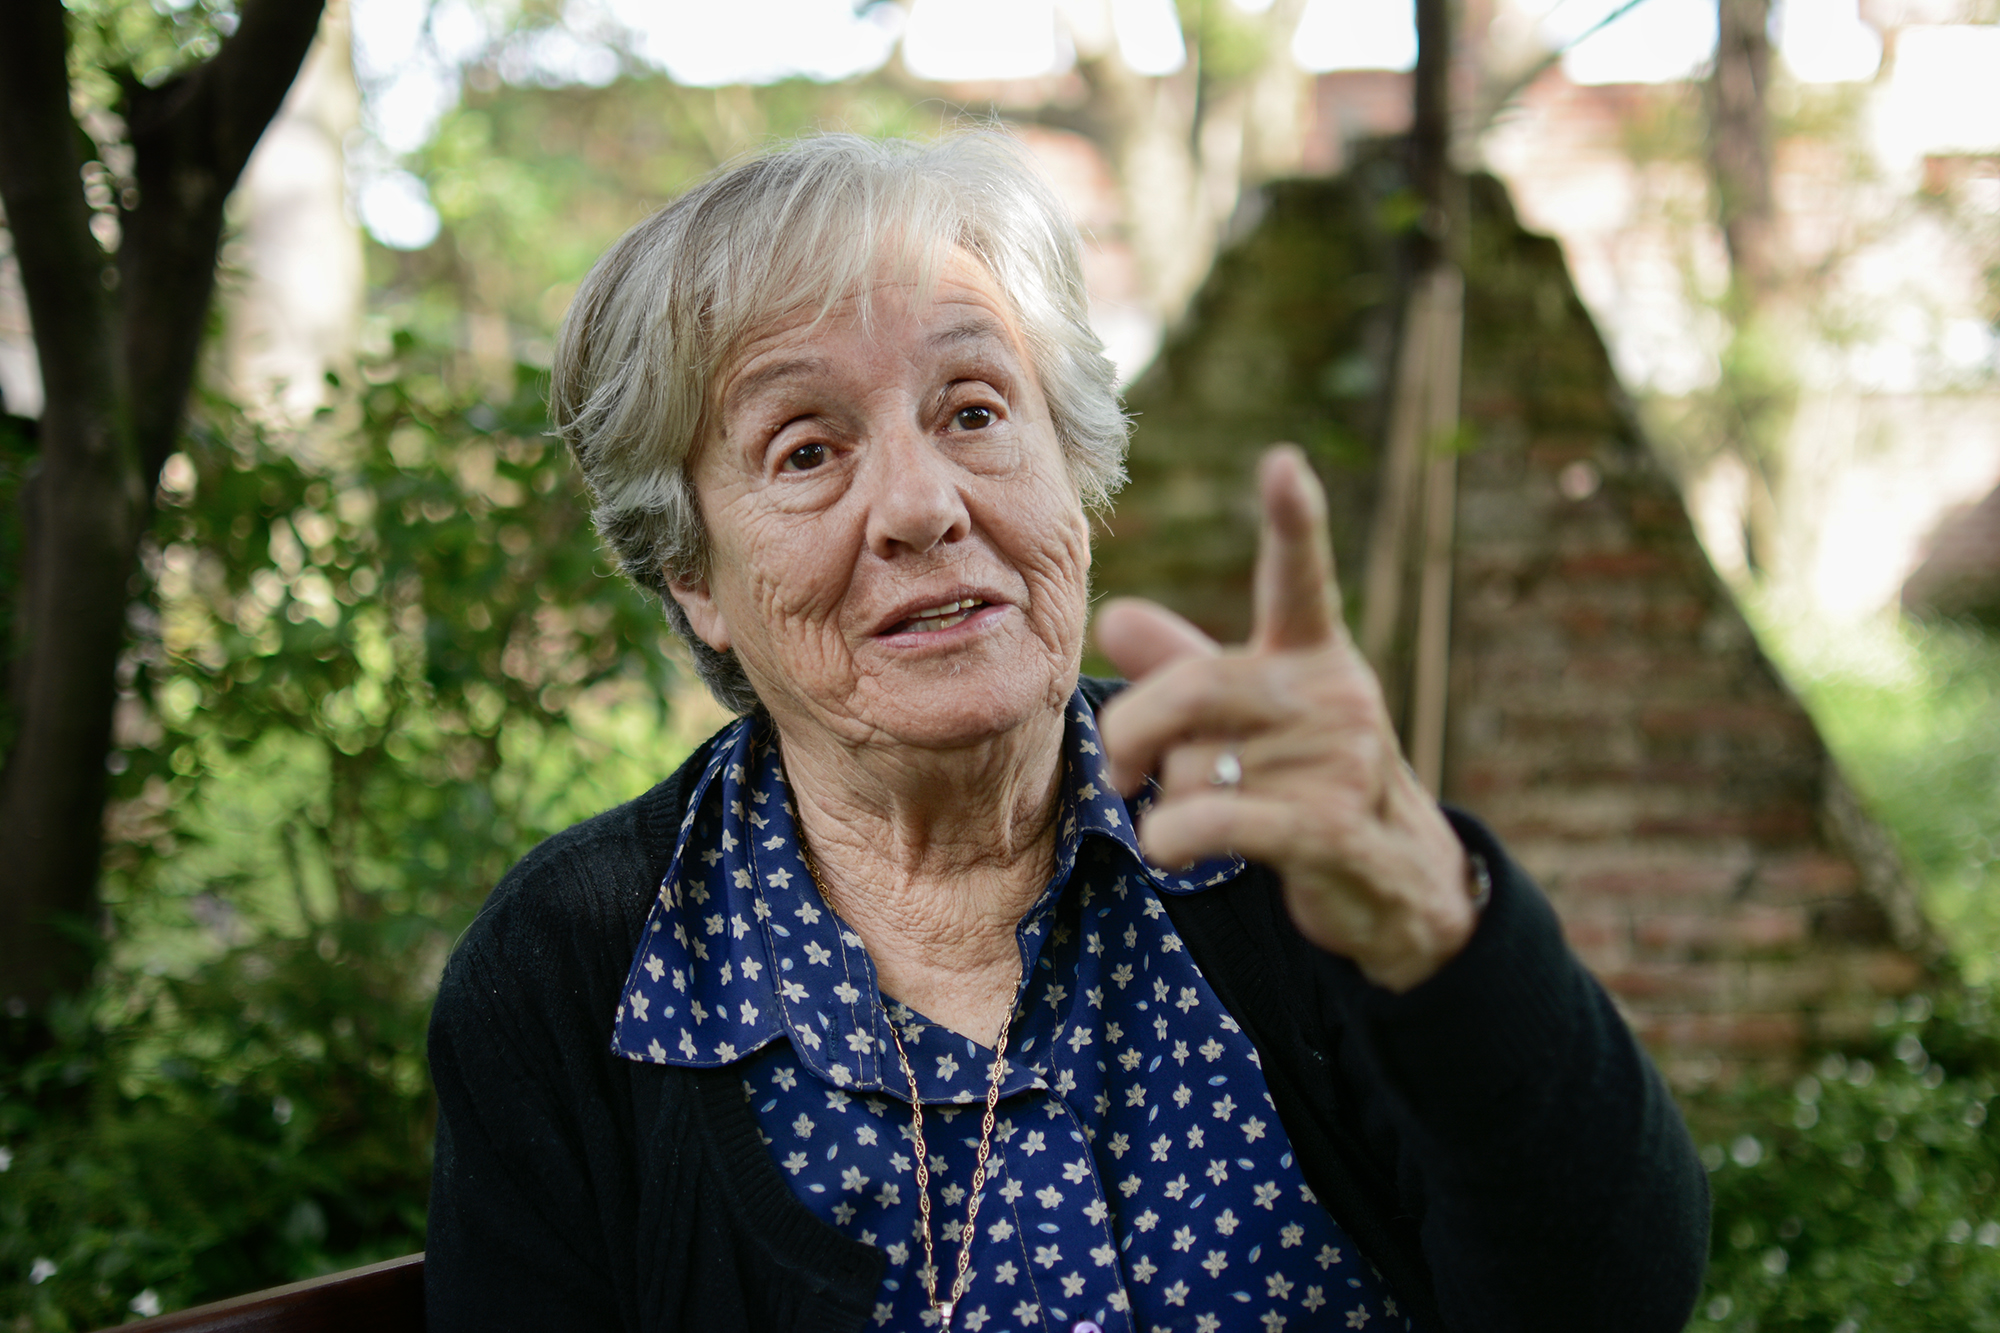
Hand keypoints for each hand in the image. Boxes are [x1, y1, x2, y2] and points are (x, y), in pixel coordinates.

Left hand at [1095, 445, 1476, 992]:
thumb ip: (1178, 665)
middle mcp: (1333, 694)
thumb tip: (1114, 617)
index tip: (1284, 464)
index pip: (1300, 576)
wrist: (1393, 879)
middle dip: (1134, 730)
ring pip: (1194, 770)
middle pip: (1195, 687)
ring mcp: (1340, 762)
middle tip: (1119, 766)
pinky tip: (1173, 848)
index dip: (1293, 521)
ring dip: (1169, 803)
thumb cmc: (1301, 778)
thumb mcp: (1243, 717)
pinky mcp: (1330, 829)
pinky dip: (1170, 838)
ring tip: (1201, 817)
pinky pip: (1211, 822)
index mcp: (1312, 653)